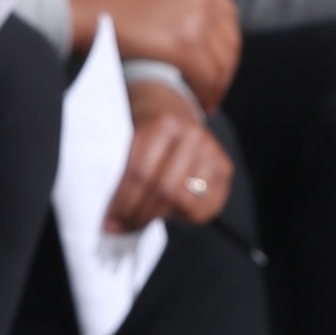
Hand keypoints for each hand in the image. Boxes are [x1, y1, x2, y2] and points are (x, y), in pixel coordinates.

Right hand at [94, 0, 240, 106]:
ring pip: (222, 61)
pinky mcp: (186, 44)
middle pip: (229, 40)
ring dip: (217, 86)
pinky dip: (206, 93)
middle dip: (225, 68)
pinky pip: (208, 75)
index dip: (224, 44)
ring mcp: (197, 18)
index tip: (217, 64)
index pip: (226, 16)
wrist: (81, 6)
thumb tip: (180, 20)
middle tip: (213, 89)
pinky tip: (198, 104)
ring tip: (206, 102)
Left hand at [105, 75, 234, 235]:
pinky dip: (186, 216)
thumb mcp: (130, 141)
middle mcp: (192, 134)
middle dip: (140, 215)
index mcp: (162, 123)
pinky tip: (171, 212)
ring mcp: (212, 149)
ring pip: (184, 199)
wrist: (172, 107)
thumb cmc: (144, 132)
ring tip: (145, 216)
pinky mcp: (224, 166)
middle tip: (124, 227)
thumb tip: (116, 221)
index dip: (125, 202)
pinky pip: (207, 205)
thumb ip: (125, 174)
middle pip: (164, 188)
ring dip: (162, 216)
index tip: (110, 223)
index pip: (141, 172)